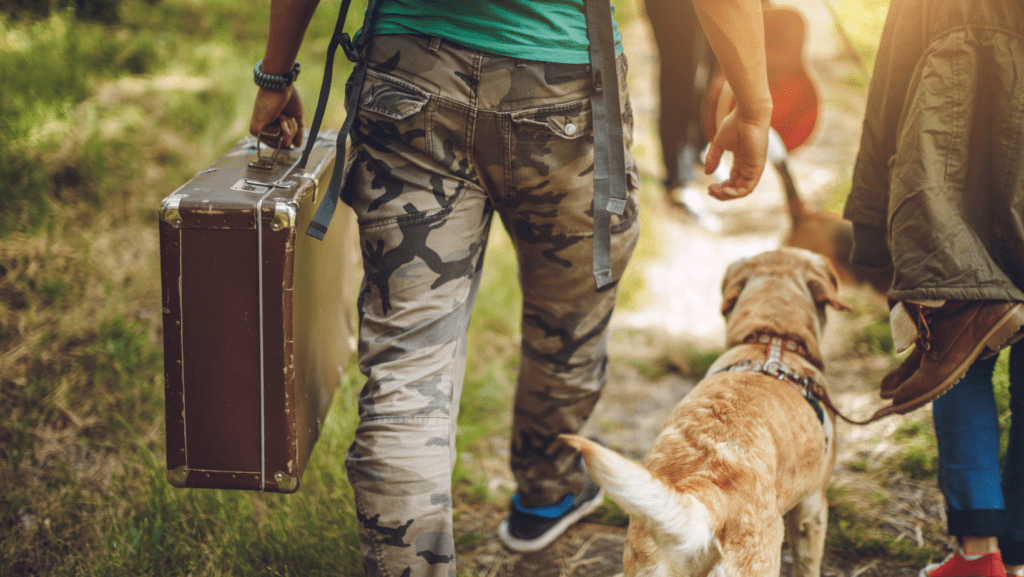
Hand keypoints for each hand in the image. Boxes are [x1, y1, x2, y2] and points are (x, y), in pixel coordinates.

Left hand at [249, 84, 304, 148]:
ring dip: (289, 129)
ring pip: (282, 143)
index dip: (292, 134)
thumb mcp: (296, 116)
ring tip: (282, 115)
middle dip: (292, 131)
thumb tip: (297, 146)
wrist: (281, 86)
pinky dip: (283, 129)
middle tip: (288, 116)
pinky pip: (276, 140)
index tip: (291, 119)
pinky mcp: (256, 130)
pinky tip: (278, 116)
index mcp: (272, 126)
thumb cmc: (288, 96)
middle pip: (285, 145)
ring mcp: (259, 131)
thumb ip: (298, 131)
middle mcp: (264, 129)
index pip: (284, 142)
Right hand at [703, 81, 769, 199]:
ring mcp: (754, 167)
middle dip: (723, 193)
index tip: (709, 187)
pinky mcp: (757, 167)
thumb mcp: (719, 144)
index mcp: (741, 160)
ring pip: (743, 190)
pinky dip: (736, 192)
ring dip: (728, 195)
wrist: (748, 114)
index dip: (721, 187)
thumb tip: (707, 173)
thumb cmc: (735, 124)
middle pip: (737, 188)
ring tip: (715, 191)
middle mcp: (748, 166)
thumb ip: (713, 158)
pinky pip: (748, 187)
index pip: (733, 180)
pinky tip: (724, 189)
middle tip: (710, 191)